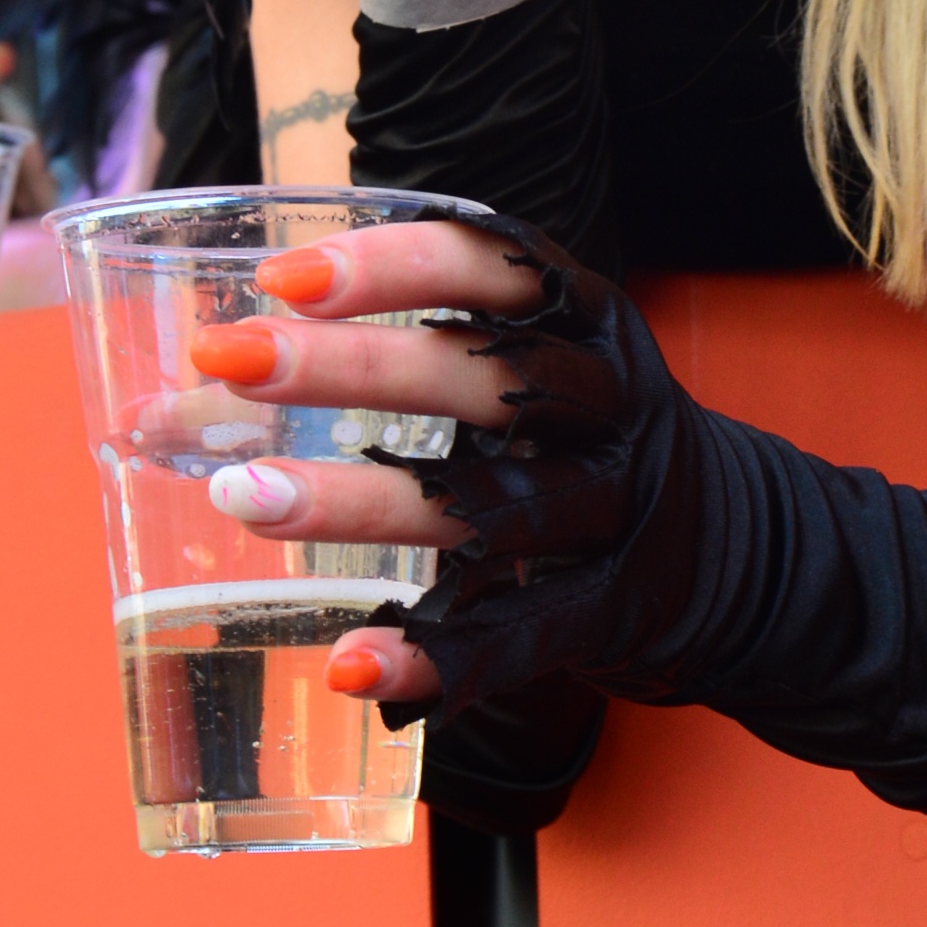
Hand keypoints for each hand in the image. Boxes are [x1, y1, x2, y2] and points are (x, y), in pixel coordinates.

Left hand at [182, 209, 681, 716]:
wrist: (725, 549)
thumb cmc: (578, 438)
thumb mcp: (535, 366)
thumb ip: (413, 347)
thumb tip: (201, 376)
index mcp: (590, 324)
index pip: (499, 268)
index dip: (394, 264)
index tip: (280, 277)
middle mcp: (611, 407)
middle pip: (484, 378)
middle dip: (349, 365)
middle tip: (228, 361)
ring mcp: (617, 511)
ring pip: (487, 506)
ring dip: (359, 501)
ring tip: (244, 496)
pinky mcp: (613, 610)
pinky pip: (517, 637)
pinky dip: (432, 653)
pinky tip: (348, 662)